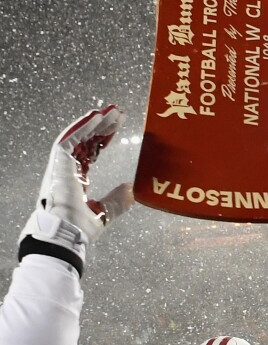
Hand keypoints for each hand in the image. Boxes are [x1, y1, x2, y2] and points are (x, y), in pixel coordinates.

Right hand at [36, 105, 127, 238]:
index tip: (116, 128)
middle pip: (85, 142)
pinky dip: (83, 126)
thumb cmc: (80, 229)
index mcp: (74, 181)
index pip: (89, 153)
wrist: (66, 234)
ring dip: (94, 122)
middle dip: (101, 127)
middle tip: (117, 113)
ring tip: (111, 110)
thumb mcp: (106, 212)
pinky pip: (70, 139)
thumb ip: (118, 200)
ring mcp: (61, 166)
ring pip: (78, 137)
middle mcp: (66, 171)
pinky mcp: (58, 164)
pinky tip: (98, 115)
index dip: (102, 139)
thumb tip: (132, 189)